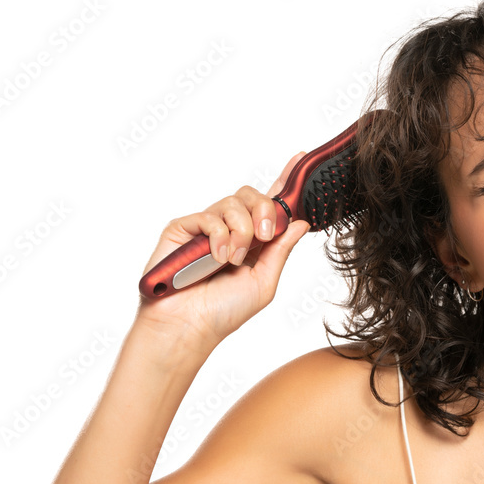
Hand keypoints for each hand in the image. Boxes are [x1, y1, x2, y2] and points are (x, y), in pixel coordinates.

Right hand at [134, 151, 311, 347]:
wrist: (189, 326)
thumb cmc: (224, 311)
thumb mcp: (264, 282)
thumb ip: (281, 251)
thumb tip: (299, 222)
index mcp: (253, 240)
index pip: (270, 204)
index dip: (284, 180)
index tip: (299, 158)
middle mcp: (230, 229)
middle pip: (253, 195)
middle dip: (265, 212)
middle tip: (264, 237)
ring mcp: (206, 226)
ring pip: (233, 203)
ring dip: (242, 232)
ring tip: (233, 260)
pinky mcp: (183, 227)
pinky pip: (210, 216)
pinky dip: (220, 237)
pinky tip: (216, 258)